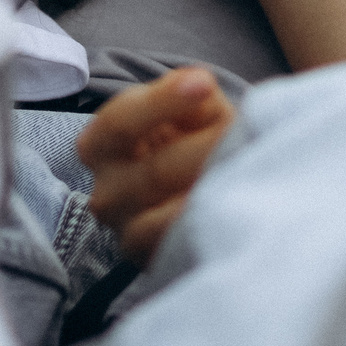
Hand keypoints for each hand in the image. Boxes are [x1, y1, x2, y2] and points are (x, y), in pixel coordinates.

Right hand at [78, 67, 235, 265]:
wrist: (201, 187)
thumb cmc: (194, 139)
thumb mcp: (193, 109)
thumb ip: (193, 94)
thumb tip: (199, 85)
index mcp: (101, 144)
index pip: (120, 122)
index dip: (162, 102)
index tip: (204, 84)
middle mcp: (105, 191)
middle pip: (156, 171)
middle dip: (208, 153)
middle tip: (245, 140)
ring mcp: (125, 230)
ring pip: (167, 215)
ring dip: (211, 191)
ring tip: (243, 171)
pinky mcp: (148, 260)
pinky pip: (174, 245)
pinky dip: (203, 224)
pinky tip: (230, 208)